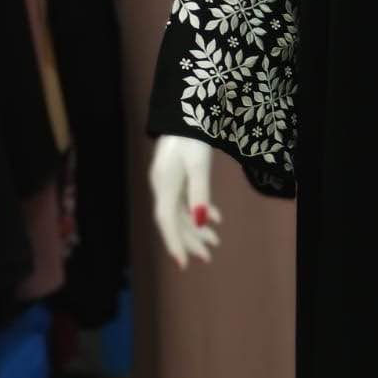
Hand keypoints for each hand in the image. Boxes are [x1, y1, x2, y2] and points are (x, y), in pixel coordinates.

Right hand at [149, 135, 222, 269]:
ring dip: (197, 227)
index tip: (183, 264)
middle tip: (207, 257)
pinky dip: (200, 209)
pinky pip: (185, 200)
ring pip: (181, 211)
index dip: (175, 243)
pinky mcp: (176, 176)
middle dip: (191, 240)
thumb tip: (201, 222)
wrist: (184, 112)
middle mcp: (162, 187)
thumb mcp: (199, 165)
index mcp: (164, 186)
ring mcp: (168, 182)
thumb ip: (200, 194)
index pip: (167, 222)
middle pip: (175, 220)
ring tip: (215, 241)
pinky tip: (216, 218)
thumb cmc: (191, 137)